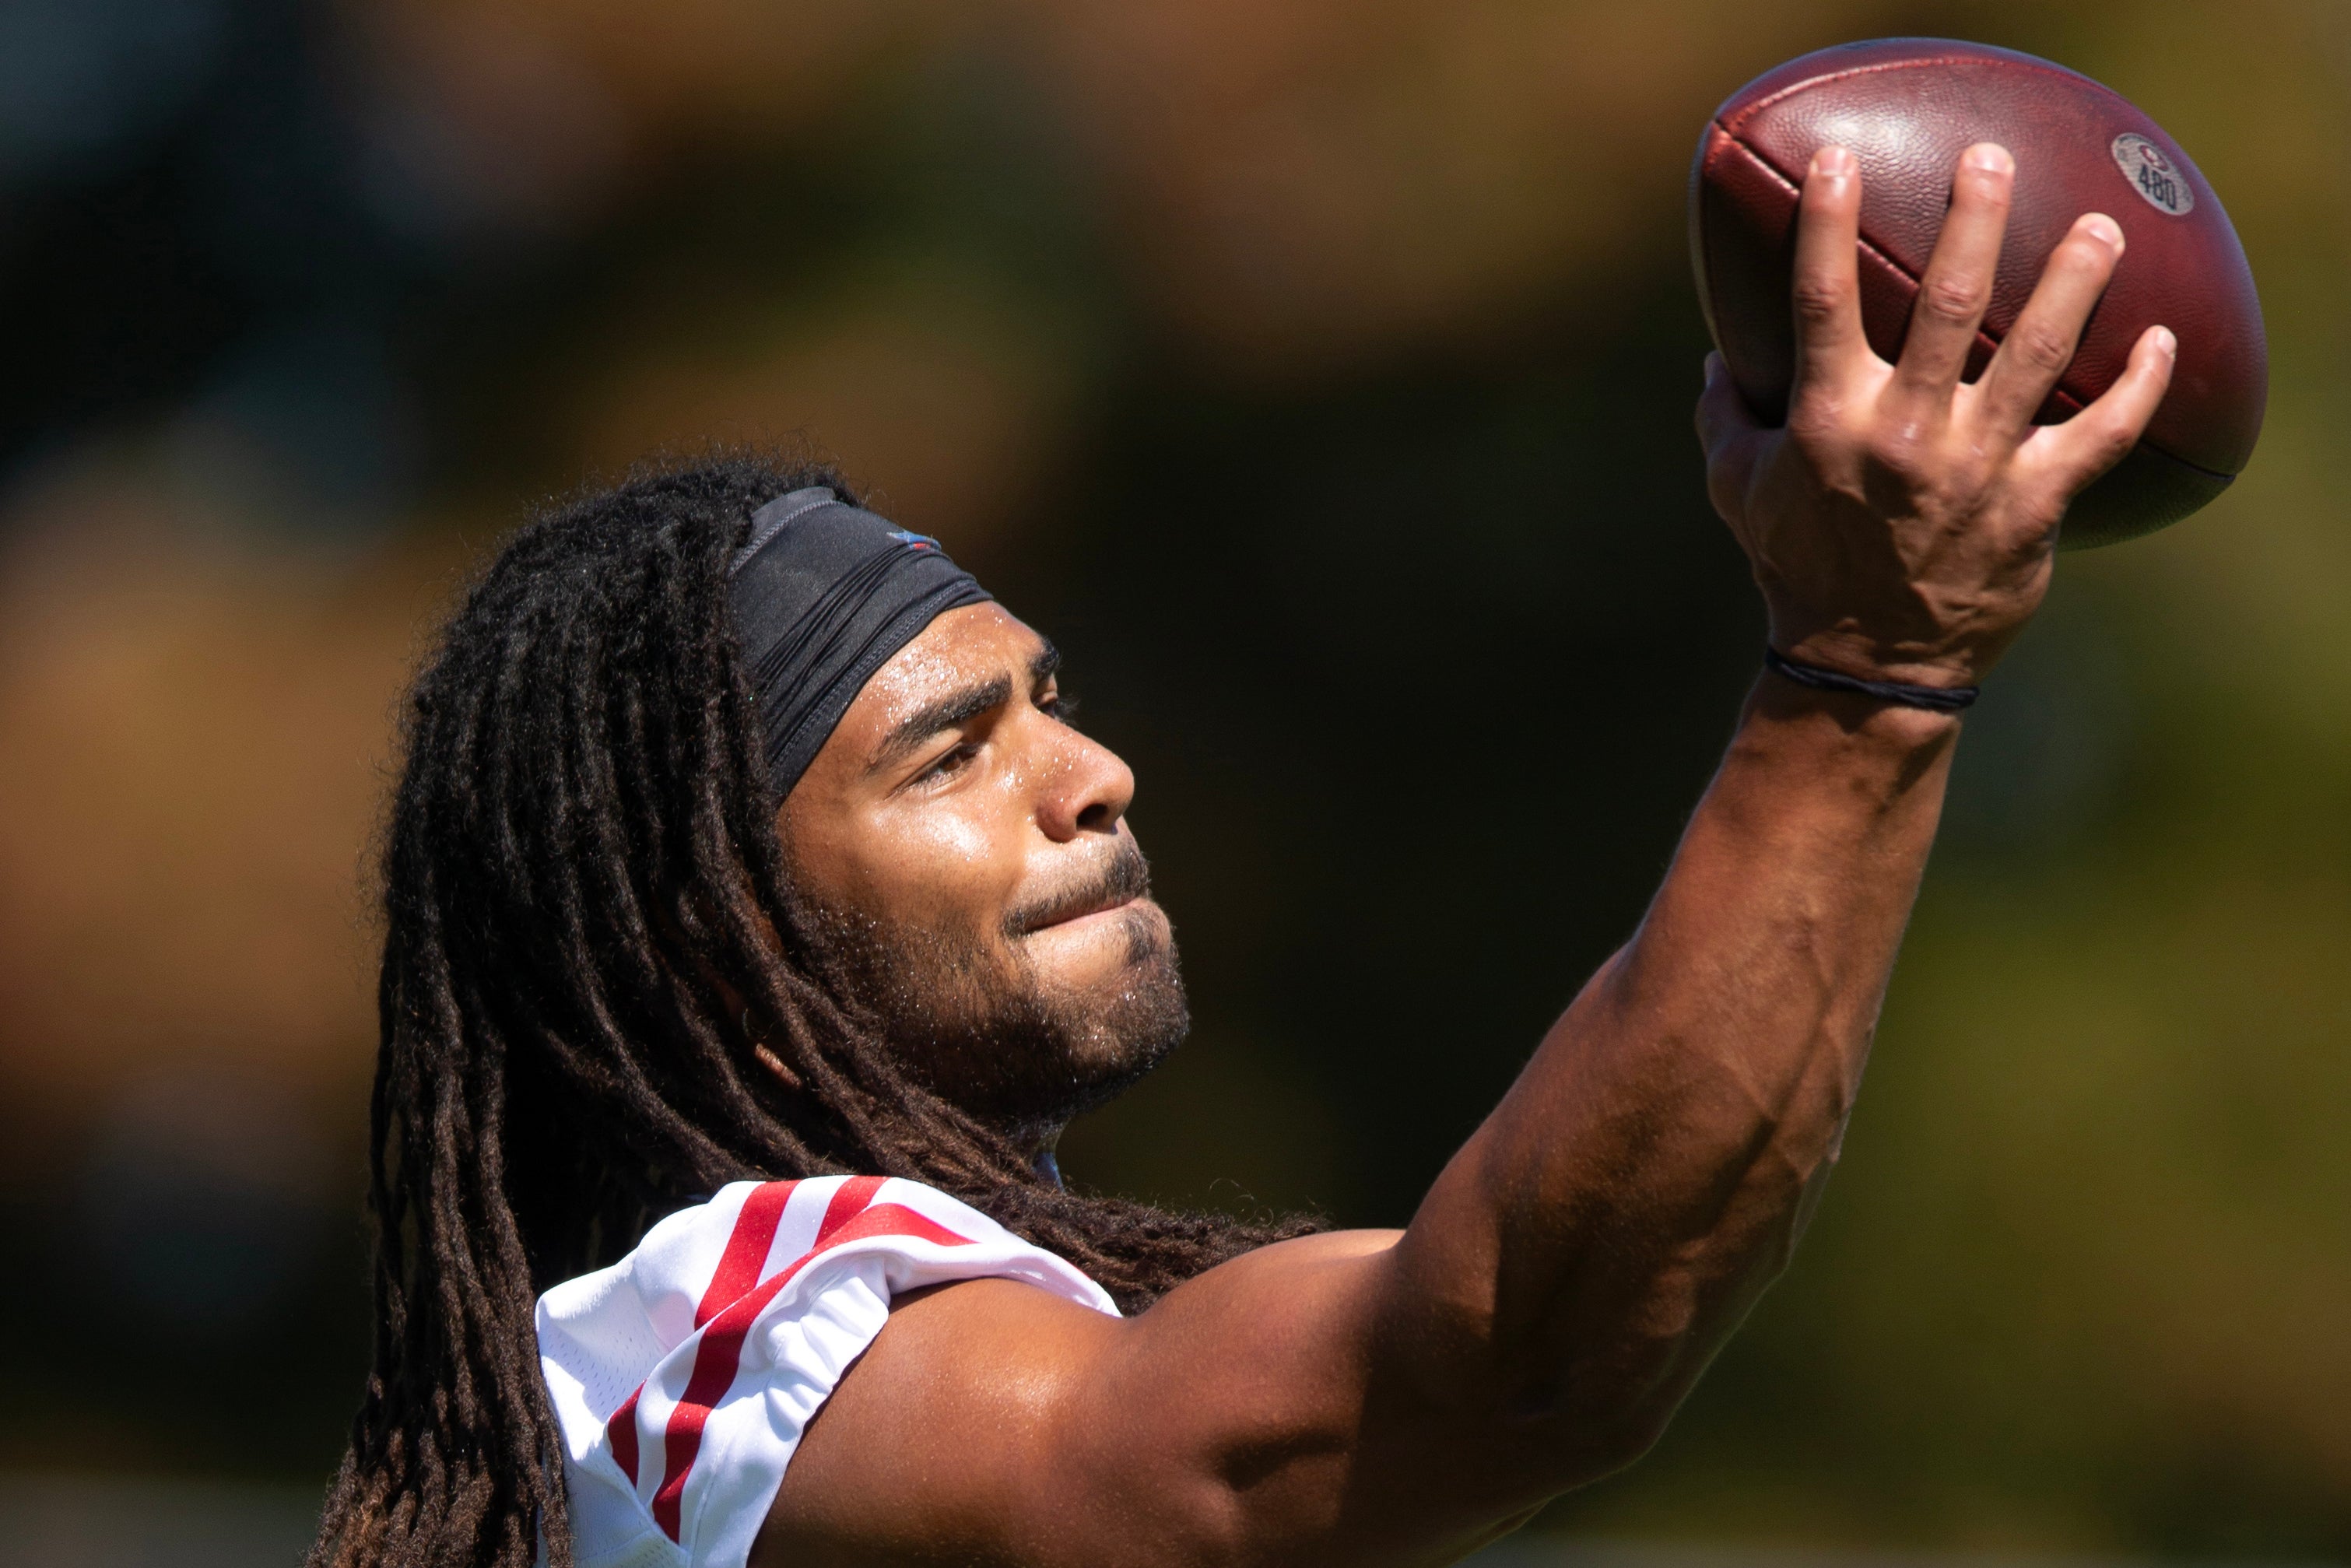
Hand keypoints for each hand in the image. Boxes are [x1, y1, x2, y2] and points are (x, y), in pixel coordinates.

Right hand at [1698, 142, 2176, 687]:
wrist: (1865, 662)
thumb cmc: (1795, 567)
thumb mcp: (1738, 491)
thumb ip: (1725, 418)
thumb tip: (1717, 358)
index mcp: (1827, 421)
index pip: (1822, 303)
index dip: (1827, 225)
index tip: (1838, 161)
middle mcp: (1904, 434)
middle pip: (1951, 304)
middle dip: (1973, 221)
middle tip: (1991, 162)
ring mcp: (1975, 467)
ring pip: (2039, 352)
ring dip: (2075, 281)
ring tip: (2099, 227)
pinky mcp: (2033, 504)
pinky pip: (2100, 435)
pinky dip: (2137, 388)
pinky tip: (2160, 341)